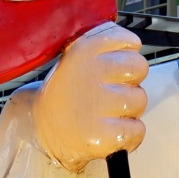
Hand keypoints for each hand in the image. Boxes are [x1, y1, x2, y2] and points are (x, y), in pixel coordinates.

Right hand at [27, 22, 148, 171]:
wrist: (38, 128)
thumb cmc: (66, 93)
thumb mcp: (75, 58)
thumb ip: (104, 48)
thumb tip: (133, 45)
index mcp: (84, 50)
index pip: (130, 42)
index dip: (127, 57)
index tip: (115, 69)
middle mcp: (92, 72)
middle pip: (139, 68)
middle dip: (131, 82)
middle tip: (111, 94)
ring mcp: (98, 104)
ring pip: (140, 100)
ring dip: (130, 110)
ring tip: (107, 115)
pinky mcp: (103, 135)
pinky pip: (138, 129)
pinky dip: (130, 135)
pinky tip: (110, 132)